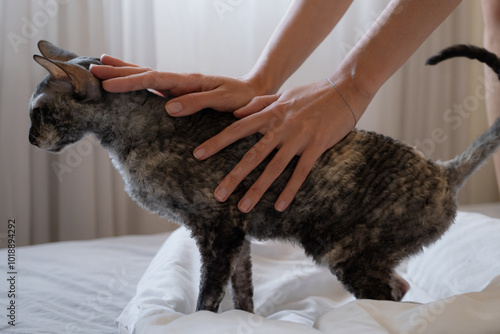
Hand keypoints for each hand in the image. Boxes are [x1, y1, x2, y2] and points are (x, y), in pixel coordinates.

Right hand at [90, 55, 263, 114]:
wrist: (254, 94)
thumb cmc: (241, 98)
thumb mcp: (223, 100)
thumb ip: (198, 102)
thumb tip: (169, 107)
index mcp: (187, 81)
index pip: (152, 79)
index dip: (129, 82)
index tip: (107, 85)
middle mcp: (179, 81)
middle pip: (144, 73)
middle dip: (118, 72)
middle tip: (92, 70)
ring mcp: (179, 86)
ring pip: (146, 76)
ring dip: (124, 72)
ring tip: (101, 66)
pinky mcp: (181, 94)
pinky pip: (155, 87)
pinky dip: (139, 82)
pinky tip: (130, 82)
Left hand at [194, 78, 364, 212]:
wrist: (346, 89)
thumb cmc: (313, 93)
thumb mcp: (283, 95)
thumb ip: (259, 104)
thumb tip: (236, 113)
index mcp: (270, 113)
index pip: (237, 128)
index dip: (217, 142)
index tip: (198, 155)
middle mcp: (281, 126)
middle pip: (252, 154)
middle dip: (234, 176)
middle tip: (218, 194)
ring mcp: (299, 138)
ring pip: (274, 167)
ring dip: (258, 189)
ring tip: (243, 207)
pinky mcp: (317, 146)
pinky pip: (301, 172)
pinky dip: (290, 190)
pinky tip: (279, 206)